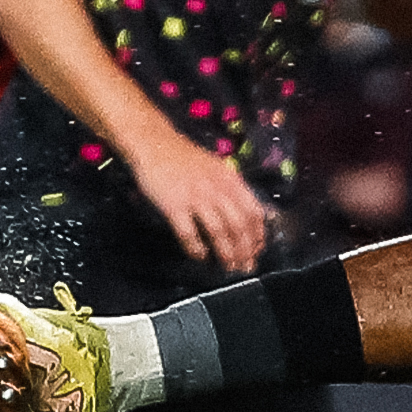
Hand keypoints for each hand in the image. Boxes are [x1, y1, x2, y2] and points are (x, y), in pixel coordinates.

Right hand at [128, 128, 269, 272]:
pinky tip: (200, 257)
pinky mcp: (174, 205)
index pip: (254, 211)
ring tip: (228, 268)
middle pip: (239, 225)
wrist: (154, 143)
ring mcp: (195, 197)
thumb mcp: (217, 168)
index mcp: (230, 180)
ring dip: (226, 254)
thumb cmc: (185, 158)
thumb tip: (248, 213)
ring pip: (218, 232)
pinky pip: (189, 233)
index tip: (257, 251)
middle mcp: (217, 189)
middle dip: (245, 250)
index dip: (258, 235)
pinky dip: (196, 248)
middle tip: (245, 267)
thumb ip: (232, 188)